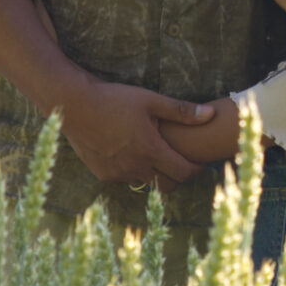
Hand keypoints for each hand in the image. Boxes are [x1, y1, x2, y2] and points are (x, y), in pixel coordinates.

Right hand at [59, 74, 222, 190]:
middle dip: (178, 177)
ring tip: (157, 156)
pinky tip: (133, 154)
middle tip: (181, 162)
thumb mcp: (151, 100)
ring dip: (155, 174)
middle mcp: (135, 167)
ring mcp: (118, 173)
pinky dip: (134, 171)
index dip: (196, 170)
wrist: (74, 106)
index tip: (201, 163)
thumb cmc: (115, 99)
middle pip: (167, 186)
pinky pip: (126, 179)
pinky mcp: (103, 174)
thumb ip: (182, 111)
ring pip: (145, 183)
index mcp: (150, 150)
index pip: (183, 173)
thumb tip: (211, 114)